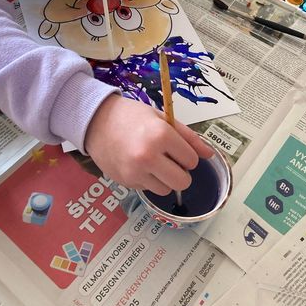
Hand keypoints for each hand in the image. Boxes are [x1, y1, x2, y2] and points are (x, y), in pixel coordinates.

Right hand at [84, 94, 213, 194]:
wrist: (96, 121)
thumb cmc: (131, 116)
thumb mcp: (161, 119)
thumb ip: (188, 137)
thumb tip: (210, 154)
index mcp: (160, 135)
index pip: (191, 160)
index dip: (187, 155)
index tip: (177, 148)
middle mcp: (148, 156)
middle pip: (182, 181)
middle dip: (181, 172)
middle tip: (170, 160)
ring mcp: (135, 172)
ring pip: (166, 190)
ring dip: (164, 179)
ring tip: (152, 161)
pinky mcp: (126, 182)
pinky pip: (148, 189)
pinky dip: (148, 180)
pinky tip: (138, 164)